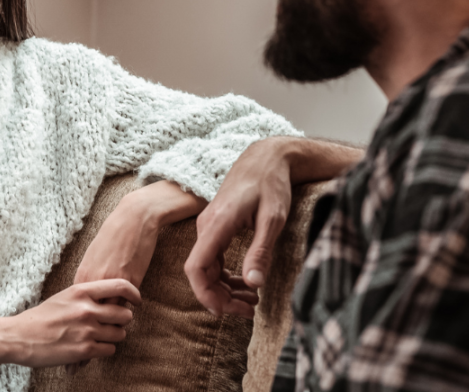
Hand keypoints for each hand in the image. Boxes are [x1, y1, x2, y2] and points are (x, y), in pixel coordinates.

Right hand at [9, 279, 140, 367]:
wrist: (20, 336)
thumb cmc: (42, 316)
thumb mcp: (65, 296)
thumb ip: (87, 295)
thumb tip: (109, 297)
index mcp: (82, 291)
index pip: (120, 286)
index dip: (134, 293)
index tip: (137, 301)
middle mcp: (87, 309)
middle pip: (125, 314)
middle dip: (122, 320)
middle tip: (114, 323)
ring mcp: (87, 330)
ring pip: (120, 334)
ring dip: (114, 337)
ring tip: (101, 336)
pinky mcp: (85, 350)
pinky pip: (110, 350)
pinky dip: (104, 350)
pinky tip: (94, 347)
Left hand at [68, 181, 203, 373]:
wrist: (135, 218)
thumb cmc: (116, 235)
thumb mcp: (96, 256)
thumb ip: (91, 277)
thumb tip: (86, 295)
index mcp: (83, 276)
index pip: (73, 311)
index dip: (68, 332)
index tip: (60, 351)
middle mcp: (93, 282)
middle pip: (85, 321)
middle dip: (81, 344)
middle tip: (76, 366)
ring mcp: (111, 283)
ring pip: (105, 319)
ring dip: (103, 338)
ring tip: (95, 358)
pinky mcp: (130, 281)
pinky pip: (125, 307)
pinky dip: (123, 321)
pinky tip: (120, 335)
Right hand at [184, 137, 293, 316]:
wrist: (265, 157)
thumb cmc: (270, 183)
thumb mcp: (272, 219)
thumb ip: (260, 251)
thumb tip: (252, 284)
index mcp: (217, 225)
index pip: (196, 268)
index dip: (206, 295)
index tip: (227, 311)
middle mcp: (207, 227)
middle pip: (200, 273)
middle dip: (221, 297)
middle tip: (249, 311)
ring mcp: (209, 227)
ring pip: (207, 268)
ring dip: (225, 288)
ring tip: (251, 301)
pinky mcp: (216, 227)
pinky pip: (213, 258)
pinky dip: (226, 275)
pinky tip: (246, 283)